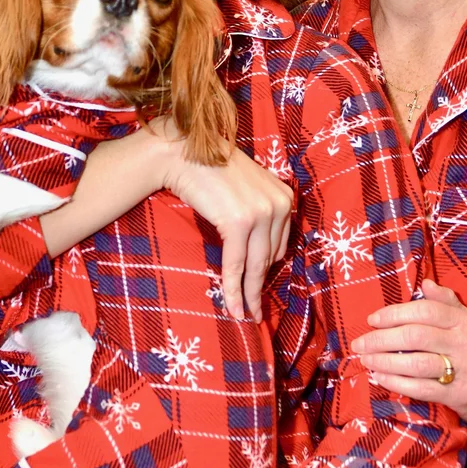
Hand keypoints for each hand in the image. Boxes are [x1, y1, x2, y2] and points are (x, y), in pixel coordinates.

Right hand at [152, 121, 293, 323]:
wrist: (182, 153)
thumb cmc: (209, 169)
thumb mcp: (246, 188)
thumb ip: (258, 210)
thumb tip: (258, 249)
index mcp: (284, 197)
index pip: (280, 244)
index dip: (268, 269)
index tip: (260, 288)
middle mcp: (278, 204)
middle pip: (270, 258)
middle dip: (260, 287)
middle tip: (254, 310)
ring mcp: (260, 213)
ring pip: (256, 266)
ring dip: (249, 295)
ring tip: (243, 314)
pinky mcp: (239, 223)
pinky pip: (237, 264)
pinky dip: (234, 288)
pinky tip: (233, 307)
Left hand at [350, 278, 466, 427]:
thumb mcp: (465, 321)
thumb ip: (445, 301)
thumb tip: (425, 282)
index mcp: (464, 321)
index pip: (425, 311)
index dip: (395, 313)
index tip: (372, 320)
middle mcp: (465, 343)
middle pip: (416, 336)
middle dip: (382, 339)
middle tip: (359, 343)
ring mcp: (463, 370)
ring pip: (416, 364)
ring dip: (385, 362)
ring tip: (365, 359)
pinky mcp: (458, 394)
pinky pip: (421, 388)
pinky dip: (396, 383)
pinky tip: (379, 377)